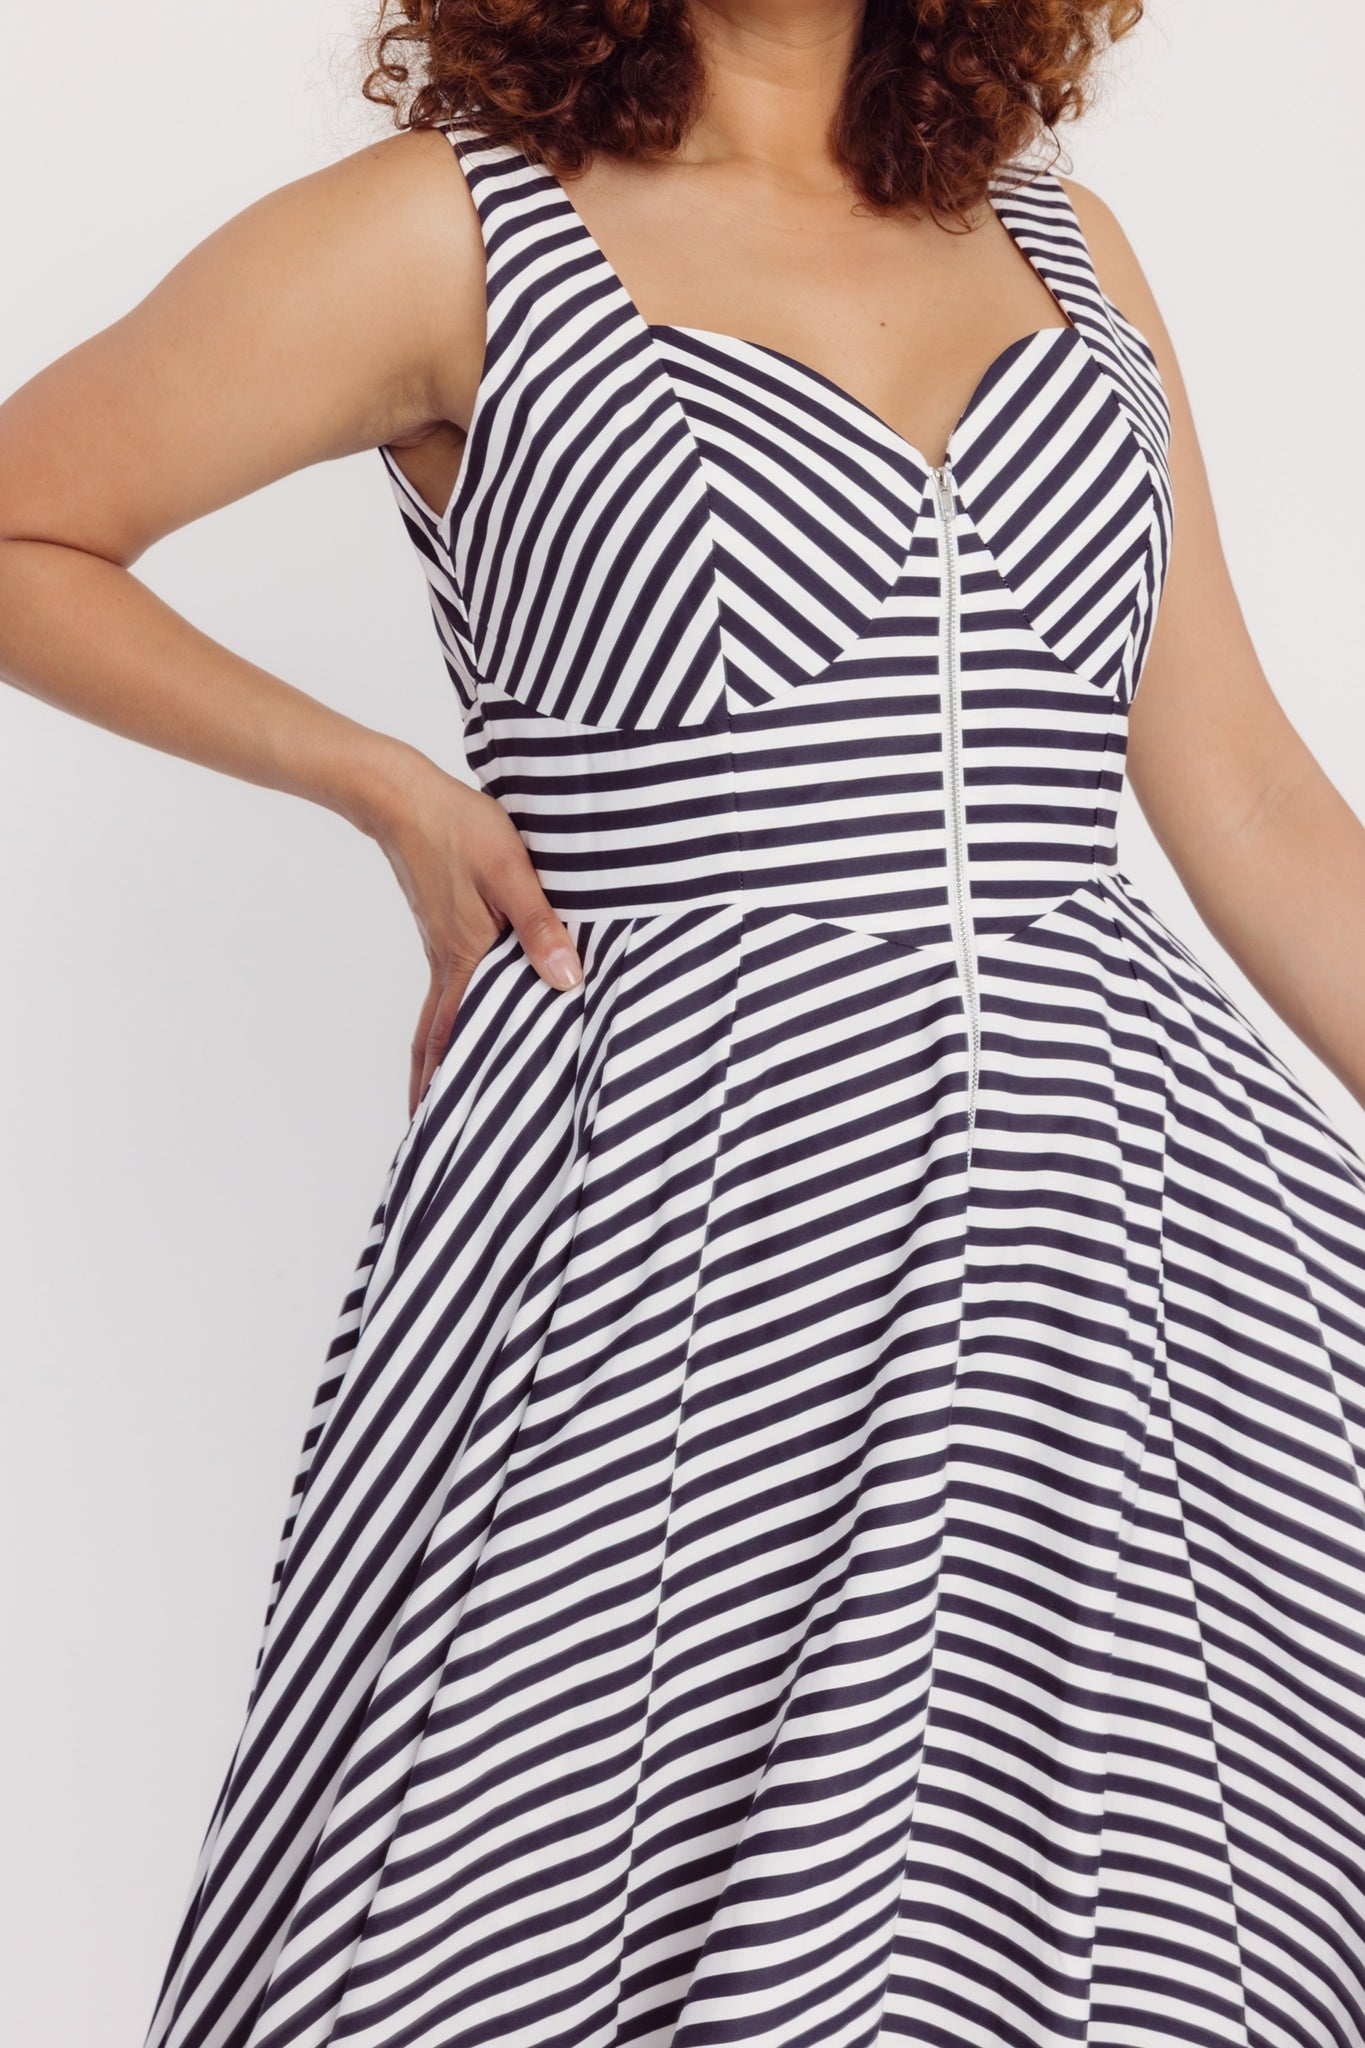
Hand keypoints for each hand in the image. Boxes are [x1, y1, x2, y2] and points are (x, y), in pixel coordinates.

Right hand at [362, 749, 582, 1117]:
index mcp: (463, 961)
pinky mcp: (443, 932)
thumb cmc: (460, 829)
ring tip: (442, 1097)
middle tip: (433, 1137)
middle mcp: (446, 965)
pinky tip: (465, 1025)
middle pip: (436, 1043)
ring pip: (438, 1020)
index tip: (444, 1133)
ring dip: (438, 1060)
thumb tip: (567, 981)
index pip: (455, 1040)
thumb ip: (540, 925)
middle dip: (434, 1091)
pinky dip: (447, 1023)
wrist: (403, 796)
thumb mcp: (511, 872)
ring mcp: (440, 950)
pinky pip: (445, 992)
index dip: (449, 1086)